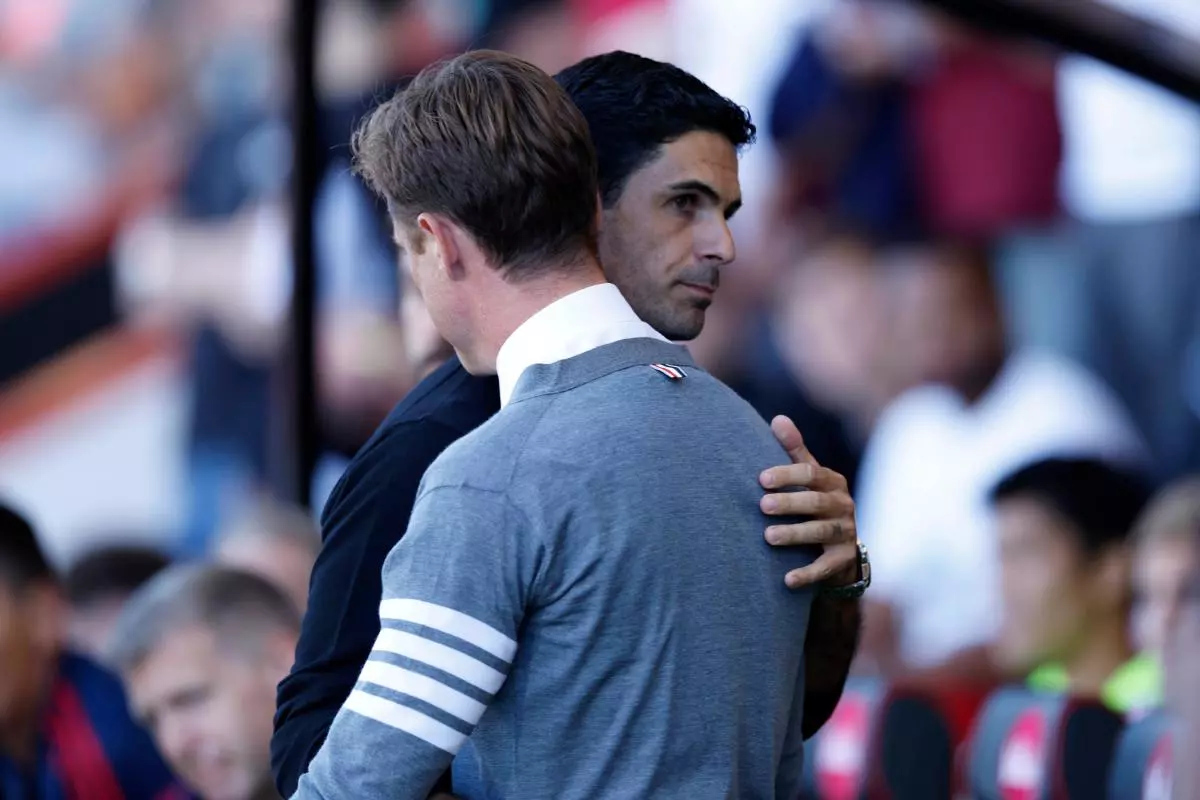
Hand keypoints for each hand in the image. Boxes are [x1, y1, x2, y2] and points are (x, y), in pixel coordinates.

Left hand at [759, 415, 859, 590]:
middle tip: (761, 506)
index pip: (812, 473)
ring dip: (795, 535)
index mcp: (833, 482)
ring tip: (768, 537)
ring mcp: (846, 533)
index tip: (761, 479)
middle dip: (790, 504)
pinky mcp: (844, 560)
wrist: (841, 548)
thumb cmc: (815, 503)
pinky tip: (786, 579)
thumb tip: (778, 418)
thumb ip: (794, 450)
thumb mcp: (808, 476)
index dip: (787, 475)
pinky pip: (826, 567)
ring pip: (822, 533)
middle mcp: (843, 505)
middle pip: (817, 503)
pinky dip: (807, 574)